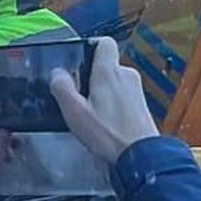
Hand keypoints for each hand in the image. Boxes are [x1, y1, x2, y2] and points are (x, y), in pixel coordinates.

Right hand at [50, 37, 158, 162]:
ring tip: (92, 113)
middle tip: (79, 95)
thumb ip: (62, 88)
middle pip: (107, 65)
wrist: (143, 157)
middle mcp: (126, 75)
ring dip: (104, 92)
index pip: (104, 42)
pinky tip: (106, 123)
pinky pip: (124, 96)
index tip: (79, 60)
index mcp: (109, 71)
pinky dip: (114, 104)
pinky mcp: (143, 106)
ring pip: (115, 81)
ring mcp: (137, 90)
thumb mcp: (76, 112)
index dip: (91, 46)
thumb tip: (57, 73)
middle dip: (93, 76)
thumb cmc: (108, 133)